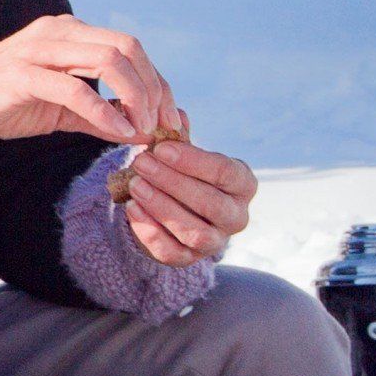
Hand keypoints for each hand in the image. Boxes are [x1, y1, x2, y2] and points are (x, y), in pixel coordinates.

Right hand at [0, 15, 180, 151]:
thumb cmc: (3, 104)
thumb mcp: (60, 110)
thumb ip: (100, 116)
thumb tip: (142, 132)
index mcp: (68, 32)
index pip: (129, 47)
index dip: (158, 82)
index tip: (170, 118)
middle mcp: (57, 32)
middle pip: (127, 48)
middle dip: (154, 88)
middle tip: (162, 125)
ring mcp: (38, 50)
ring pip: (107, 60)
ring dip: (136, 97)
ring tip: (142, 129)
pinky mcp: (21, 74)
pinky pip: (75, 89)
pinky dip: (105, 111)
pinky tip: (118, 132)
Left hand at [118, 137, 255, 268]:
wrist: (170, 208)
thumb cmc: (183, 173)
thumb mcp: (184, 154)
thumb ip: (180, 137)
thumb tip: (176, 115)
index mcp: (243, 184)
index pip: (225, 172)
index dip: (193, 161)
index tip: (161, 148)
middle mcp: (237, 216)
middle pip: (210, 203)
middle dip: (172, 182)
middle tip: (141, 163)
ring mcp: (215, 241)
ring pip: (193, 231)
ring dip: (161, 206)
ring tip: (135, 185)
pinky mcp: (190, 259)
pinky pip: (171, 252)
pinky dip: (150, 231)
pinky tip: (132, 208)